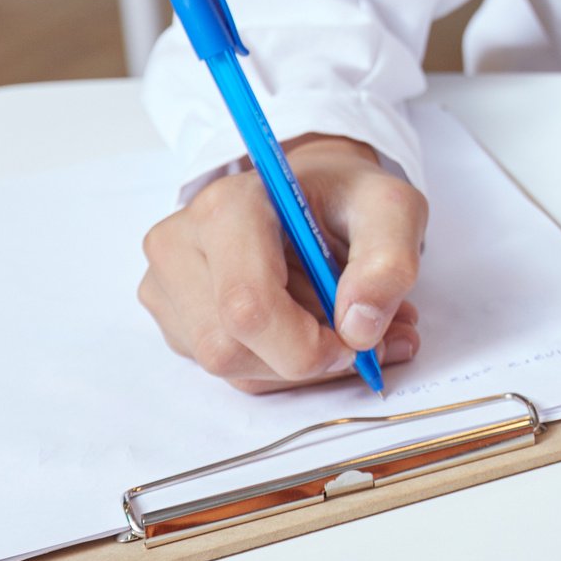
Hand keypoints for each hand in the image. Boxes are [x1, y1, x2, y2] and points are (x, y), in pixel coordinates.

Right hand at [138, 135, 426, 392]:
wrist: (313, 192)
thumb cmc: (346, 197)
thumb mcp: (392, 208)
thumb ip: (389, 262)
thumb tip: (360, 329)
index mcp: (228, 207)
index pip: (247, 306)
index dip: (305, 345)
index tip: (355, 342)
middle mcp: (180, 243)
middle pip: (230, 347)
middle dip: (304, 356)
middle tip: (358, 334)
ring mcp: (167, 282)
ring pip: (228, 366)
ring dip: (295, 360)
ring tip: (335, 318)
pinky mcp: (174, 314)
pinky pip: (227, 367)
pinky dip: (278, 362)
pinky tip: (304, 324)